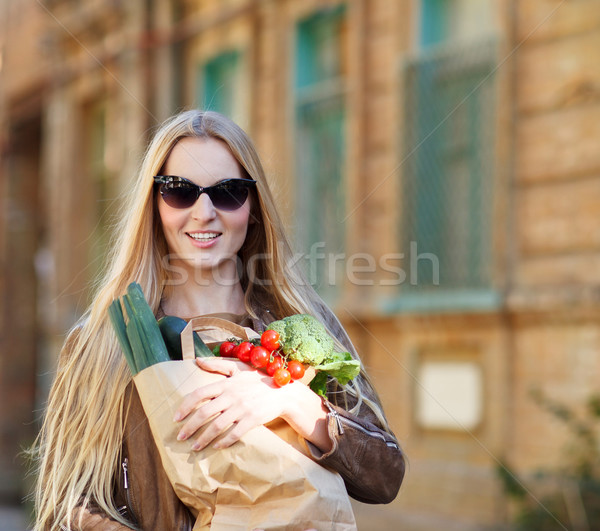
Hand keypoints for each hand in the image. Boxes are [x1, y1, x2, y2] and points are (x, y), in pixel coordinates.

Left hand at [173, 357, 292, 450]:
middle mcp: (232, 395)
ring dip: (203, 438)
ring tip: (195, 447)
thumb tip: (197, 360)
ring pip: (217, 426)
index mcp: (226, 383)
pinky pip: (234, 434)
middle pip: (204, 412)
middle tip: (180, 437)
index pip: (199, 394)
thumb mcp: (238, 368)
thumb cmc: (259, 379)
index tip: (176, 418)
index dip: (185, 406)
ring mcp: (242, 408)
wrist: (283, 391)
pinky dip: (223, 442)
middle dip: (189, 427)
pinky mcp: (252, 419)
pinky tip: (216, 447)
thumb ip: (217, 365)